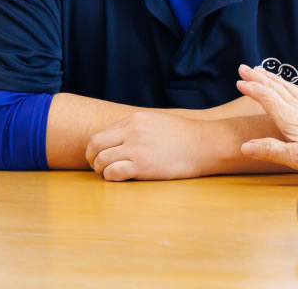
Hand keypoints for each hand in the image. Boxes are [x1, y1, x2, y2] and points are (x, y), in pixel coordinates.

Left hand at [85, 111, 209, 180]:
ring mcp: (136, 149)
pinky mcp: (141, 166)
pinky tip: (119, 178)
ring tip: (109, 174)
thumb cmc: (185, 136)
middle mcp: (132, 132)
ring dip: (101, 170)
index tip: (101, 156)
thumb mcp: (158, 121)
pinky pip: (113, 172)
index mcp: (135, 120)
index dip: (96, 147)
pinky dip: (110, 177)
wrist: (204, 145)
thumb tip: (122, 137)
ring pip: (101, 160)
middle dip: (92, 158)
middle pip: (95, 145)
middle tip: (97, 167)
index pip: (102, 133)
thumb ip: (138, 127)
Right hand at [235, 64, 297, 171]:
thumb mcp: (296, 158)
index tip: (239, 82)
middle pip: (275, 88)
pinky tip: (290, 85)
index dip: (253, 89)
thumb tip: (245, 147)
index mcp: (290, 118)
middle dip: (258, 77)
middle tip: (243, 68)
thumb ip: (270, 150)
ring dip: (272, 78)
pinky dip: (291, 85)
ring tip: (260, 71)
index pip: (267, 98)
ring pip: (288, 87)